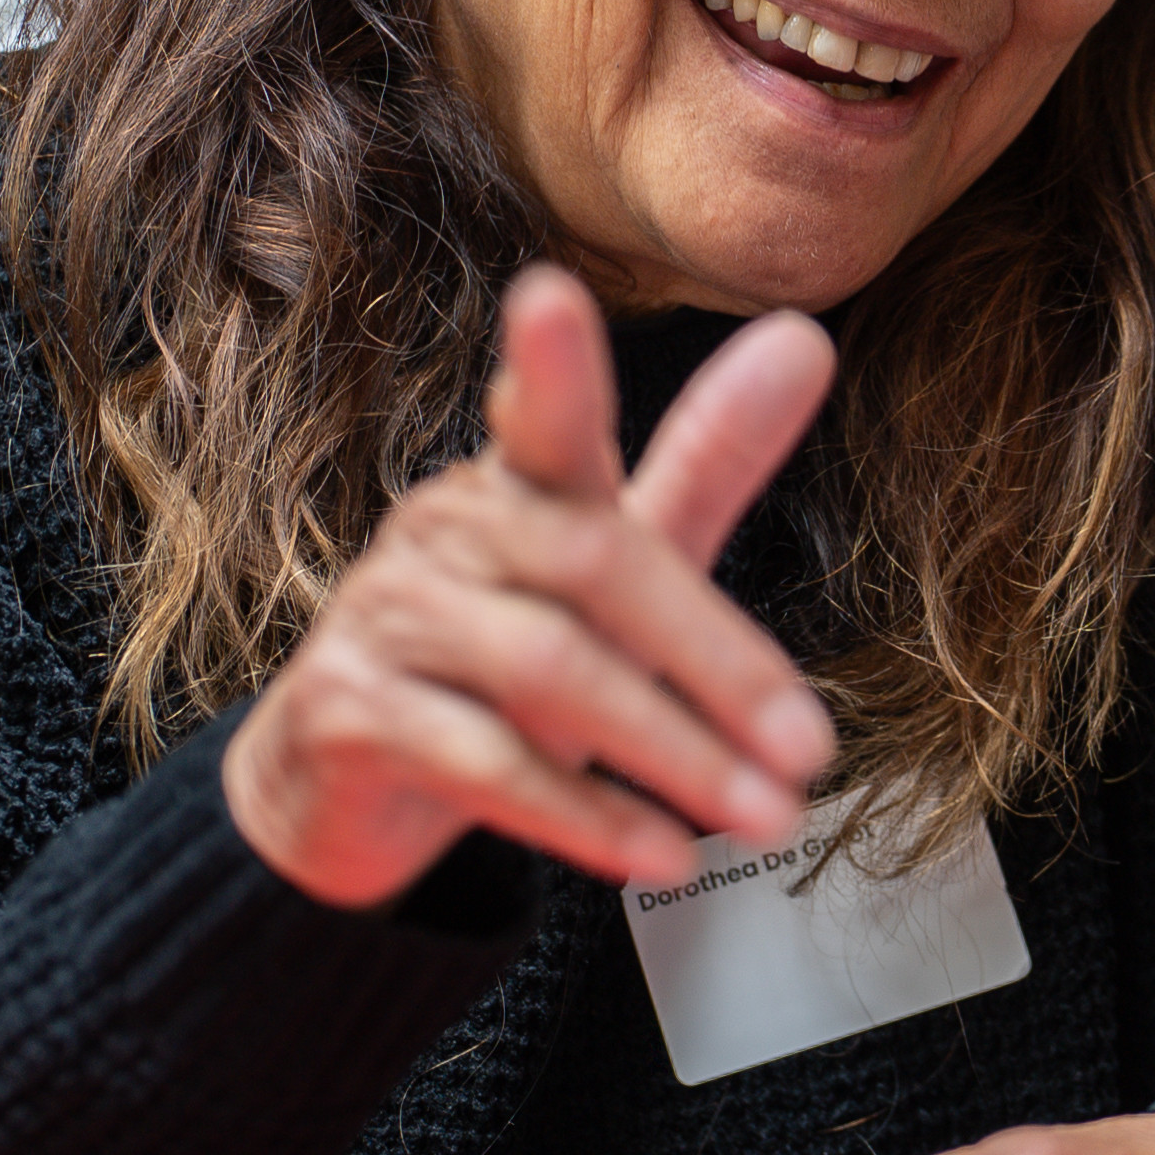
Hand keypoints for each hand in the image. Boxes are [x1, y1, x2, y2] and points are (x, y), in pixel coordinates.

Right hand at [222, 264, 837, 904]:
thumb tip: (804, 338)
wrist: (345, 781)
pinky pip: (480, 761)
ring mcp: (389, 617)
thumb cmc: (507, 650)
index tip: (548, 301)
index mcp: (520, 483)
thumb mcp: (620, 563)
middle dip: (716, 664)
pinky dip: (582, 817)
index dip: (548, 365)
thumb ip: (709, 462)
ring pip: (546, 672)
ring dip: (670, 753)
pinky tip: (657, 853)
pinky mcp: (350, 713)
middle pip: (594, 567)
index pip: (542, 415)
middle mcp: (448, 531)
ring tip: (760, 817)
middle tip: (809, 750)